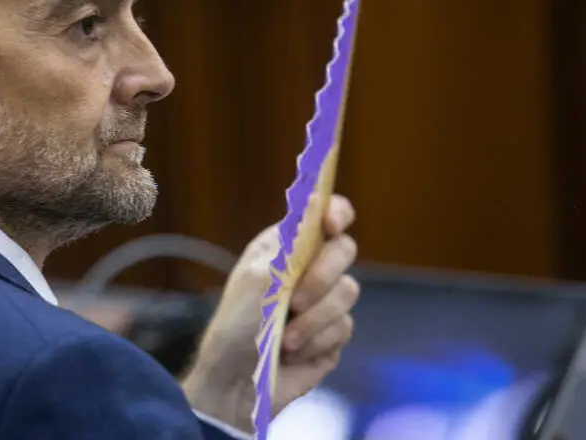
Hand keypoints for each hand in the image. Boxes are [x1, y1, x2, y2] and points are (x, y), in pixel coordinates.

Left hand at [182, 196, 358, 431]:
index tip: (331, 223)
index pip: (323, 215)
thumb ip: (291, 245)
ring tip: (285, 338)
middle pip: (344, 250)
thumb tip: (314, 201)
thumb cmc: (238, 326)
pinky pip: (344, 328)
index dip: (335, 212)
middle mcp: (308, 268)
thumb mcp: (258, 279)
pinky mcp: (333, 335)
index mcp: (286, 247)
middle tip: (295, 301)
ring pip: (348, 292)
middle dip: (322, 276)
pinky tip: (292, 353)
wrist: (236, 383)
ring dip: (313, 319)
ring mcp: (323, 302)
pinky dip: (316, 341)